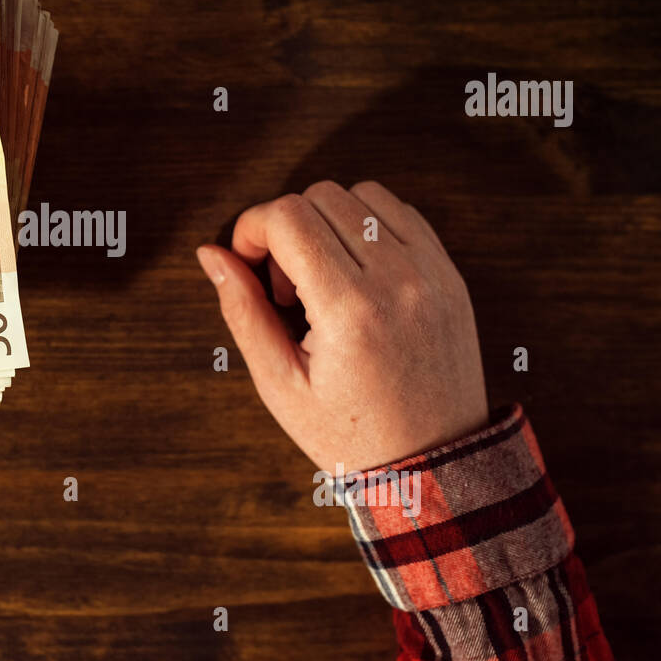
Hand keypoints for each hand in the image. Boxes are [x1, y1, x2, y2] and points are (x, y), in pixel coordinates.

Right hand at [196, 181, 487, 471]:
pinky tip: (355, 273)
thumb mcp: (279, 384)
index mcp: (350, 310)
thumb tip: (210, 254)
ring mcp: (431, 273)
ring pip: (360, 194)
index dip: (251, 229)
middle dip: (286, 228)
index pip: (288, 217)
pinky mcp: (450, 274)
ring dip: (328, 222)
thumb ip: (242, 311)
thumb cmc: (351, 436)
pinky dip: (367, 226)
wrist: (434, 466)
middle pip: (319, 196)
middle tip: (286, 289)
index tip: (249, 266)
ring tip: (323, 280)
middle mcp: (397, 280)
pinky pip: (400, 212)